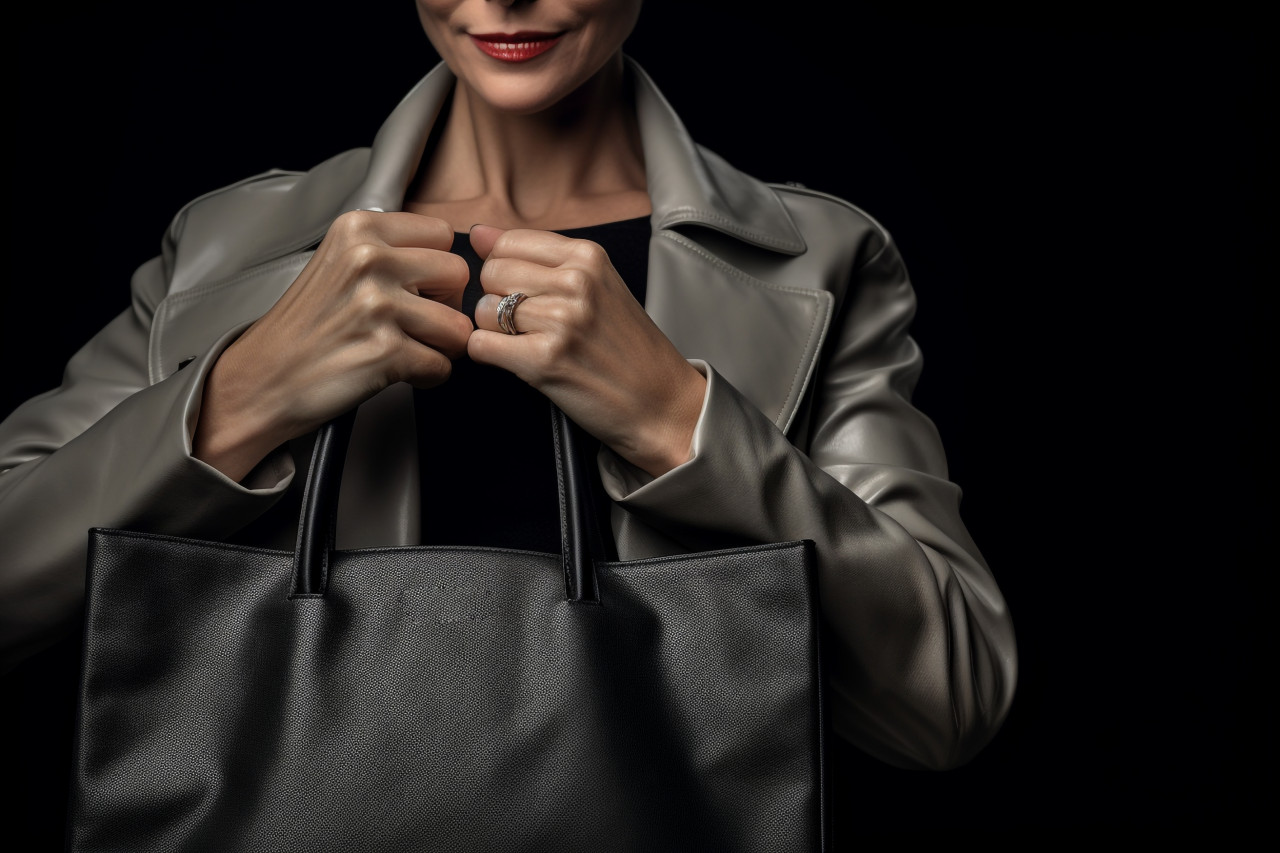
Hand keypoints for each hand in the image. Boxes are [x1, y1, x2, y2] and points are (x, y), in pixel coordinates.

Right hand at [194, 210, 473, 480]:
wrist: (262, 378)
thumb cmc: (304, 328)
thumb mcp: (339, 262)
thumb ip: (389, 250)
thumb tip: (450, 257)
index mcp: (358, 229)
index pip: (441, 235)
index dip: (437, 268)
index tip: (418, 289)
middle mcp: (368, 259)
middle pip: (457, 275)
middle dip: (447, 306)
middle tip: (418, 325)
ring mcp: (377, 304)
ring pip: (458, 325)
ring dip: (440, 347)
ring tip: (407, 350)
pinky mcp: (385, 350)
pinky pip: (443, 365)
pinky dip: (428, 377)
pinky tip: (398, 371)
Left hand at [468, 224, 705, 477]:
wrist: (661, 403)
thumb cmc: (627, 347)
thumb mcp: (597, 286)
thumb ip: (538, 256)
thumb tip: (478, 232)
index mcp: (588, 256)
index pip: (507, 242)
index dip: (504, 271)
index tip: (525, 294)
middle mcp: (575, 281)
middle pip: (490, 273)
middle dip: (497, 299)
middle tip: (529, 325)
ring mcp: (560, 320)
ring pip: (482, 310)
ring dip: (495, 331)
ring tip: (528, 344)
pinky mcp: (544, 360)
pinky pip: (480, 345)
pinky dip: (488, 356)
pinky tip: (516, 361)